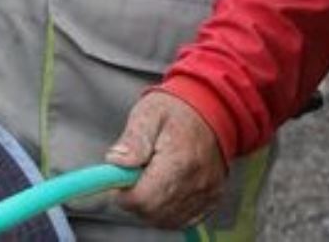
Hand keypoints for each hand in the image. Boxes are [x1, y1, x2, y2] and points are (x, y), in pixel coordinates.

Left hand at [106, 92, 227, 230]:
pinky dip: (167, 210)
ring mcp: (206, 193)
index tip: (119, 178)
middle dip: (136, 199)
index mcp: (178, 159)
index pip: (143, 198)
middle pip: (153, 212)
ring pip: (166, 219)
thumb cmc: (176, 110)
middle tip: (134, 175)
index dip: (124, 193)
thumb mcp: (149, 113)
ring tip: (150, 178)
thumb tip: (116, 162)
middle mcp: (196, 181)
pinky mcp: (211, 199)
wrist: (212, 109)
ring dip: (151, 205)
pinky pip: (182, 219)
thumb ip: (133, 139)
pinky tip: (164, 189)